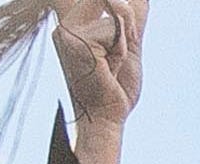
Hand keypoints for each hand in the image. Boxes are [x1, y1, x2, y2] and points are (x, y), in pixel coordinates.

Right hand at [51, 0, 143, 130]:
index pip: (84, 0)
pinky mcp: (73, 38)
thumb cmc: (116, 84)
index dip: (109, 0)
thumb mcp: (129, 44)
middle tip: (122, 48)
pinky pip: (115, 29)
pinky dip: (122, 48)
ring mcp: (67, 29)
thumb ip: (133, 17)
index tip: (111, 44)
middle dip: (128, 16)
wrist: (110, 114)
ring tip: (113, 61)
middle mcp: (66, 22)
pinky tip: (109, 66)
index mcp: (75, 22)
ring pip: (118, 9)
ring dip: (127, 36)